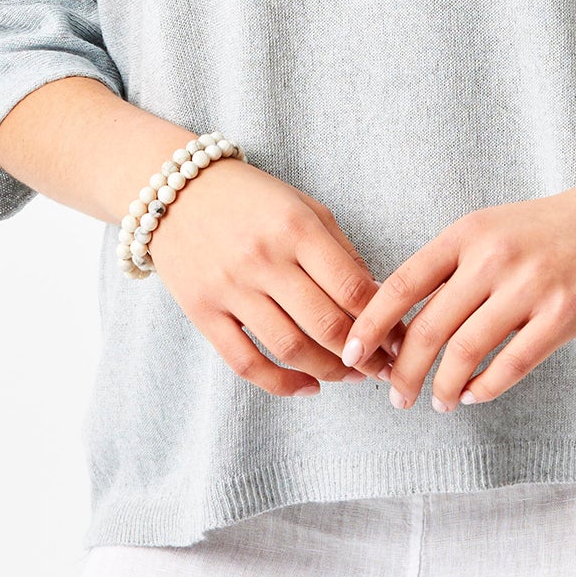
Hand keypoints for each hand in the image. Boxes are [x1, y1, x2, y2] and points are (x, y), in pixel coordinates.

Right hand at [148, 158, 401, 395]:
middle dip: (364, 355)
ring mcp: (230, 287)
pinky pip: (246, 362)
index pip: (352, 288)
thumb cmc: (251, 198)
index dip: (383, 322)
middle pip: (326, 324)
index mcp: (296, 227)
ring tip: (351, 376)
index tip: (400, 338)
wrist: (175, 189)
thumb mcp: (304, 207)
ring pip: (291, 348)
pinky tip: (308, 387)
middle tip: (383, 367)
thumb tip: (378, 301)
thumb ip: (340, 252)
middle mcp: (264, 258)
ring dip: (330, 372)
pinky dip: (281, 384)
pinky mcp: (202, 312)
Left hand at [339, 167, 575, 411]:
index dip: (371, 323)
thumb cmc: (558, 226)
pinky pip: (510, 365)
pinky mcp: (564, 316)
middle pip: (428, 328)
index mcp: (469, 231)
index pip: (403, 283)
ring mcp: (530, 287)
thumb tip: (407, 318)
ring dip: (443, 388)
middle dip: (403, 372)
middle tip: (394, 398)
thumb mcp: (498, 227)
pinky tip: (475, 395)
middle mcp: (493, 257)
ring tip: (437, 402)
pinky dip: (485, 388)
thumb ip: (457, 264)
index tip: (352, 352)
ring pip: (465, 353)